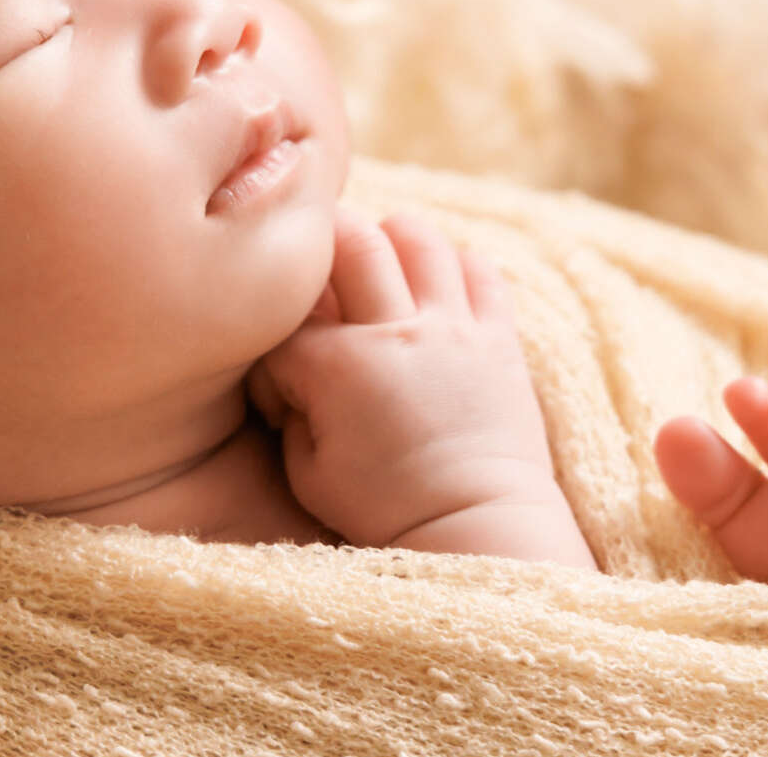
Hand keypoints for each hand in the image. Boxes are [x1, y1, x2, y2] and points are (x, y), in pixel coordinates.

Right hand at [246, 207, 559, 548]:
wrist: (477, 529)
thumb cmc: (388, 512)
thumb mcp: (308, 474)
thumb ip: (289, 413)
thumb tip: (291, 377)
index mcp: (338, 369)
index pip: (284, 323)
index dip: (269, 350)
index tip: (280, 389)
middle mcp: (396, 333)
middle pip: (350, 240)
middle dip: (322, 241)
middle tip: (316, 264)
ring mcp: (453, 329)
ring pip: (420, 239)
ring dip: (391, 237)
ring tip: (381, 255)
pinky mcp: (498, 339)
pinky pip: (483, 271)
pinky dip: (457, 263)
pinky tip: (438, 281)